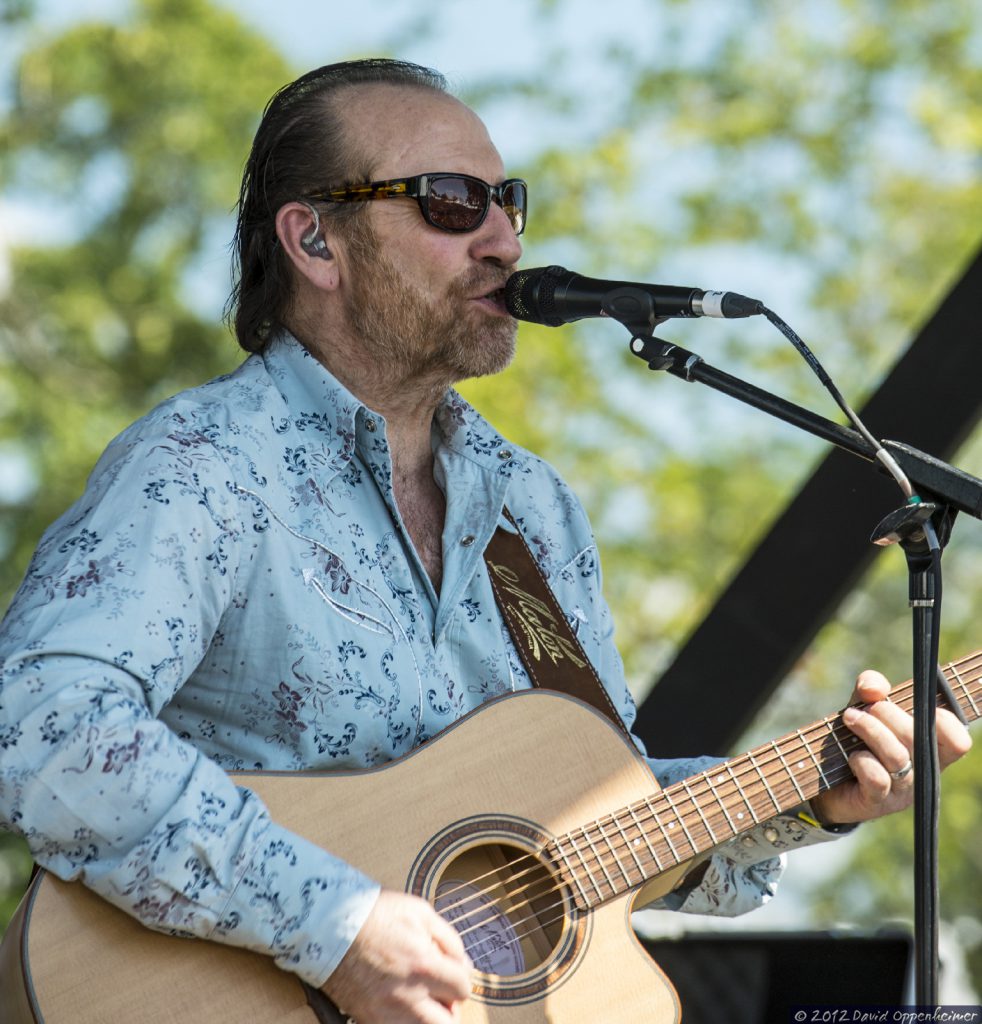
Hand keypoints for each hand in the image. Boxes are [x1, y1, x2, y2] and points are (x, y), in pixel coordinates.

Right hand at [320, 889, 471, 1023]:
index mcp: (423, 966)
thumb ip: (449, 940)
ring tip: (421, 999)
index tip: (453, 971)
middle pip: (447, 1023)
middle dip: (450, 1007)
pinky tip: (401, 1004)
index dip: (461, 977)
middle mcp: (407, 997)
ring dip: (428, 1017)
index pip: (462, 988)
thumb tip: (464, 964)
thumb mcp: (421, 912)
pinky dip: (404, 1020)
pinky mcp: (368, 1020)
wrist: (330, 925)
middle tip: (442, 993)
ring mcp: (386, 1013)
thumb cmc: (376, 913)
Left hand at [810, 669, 971, 825]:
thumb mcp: (863, 706)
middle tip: (867, 707)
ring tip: (850, 718)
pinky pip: (877, 778)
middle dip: (889, 713)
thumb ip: (871, 688)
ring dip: (870, 729)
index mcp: (930, 750)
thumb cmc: (854, 738)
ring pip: (897, 756)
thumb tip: (874, 688)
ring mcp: (901, 790)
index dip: (943, 720)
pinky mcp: (876, 801)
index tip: (914, 705)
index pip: (957, 741)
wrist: (824, 777)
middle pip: (920, 739)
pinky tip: (851, 755)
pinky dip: (861, 760)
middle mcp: (921, 772)